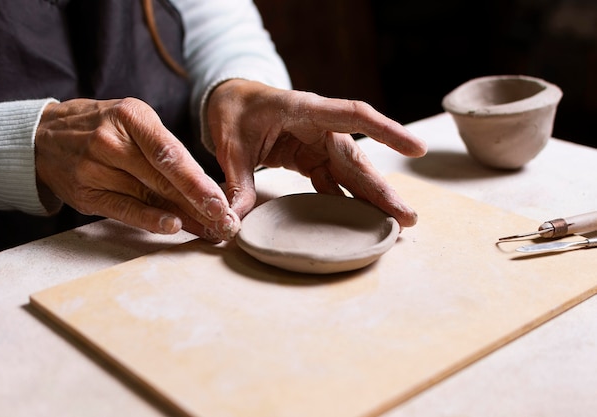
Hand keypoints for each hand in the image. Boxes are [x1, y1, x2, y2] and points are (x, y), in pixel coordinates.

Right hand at [35, 98, 239, 240]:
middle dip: (199, 203)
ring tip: (211, 230)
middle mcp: (111, 141)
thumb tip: (204, 186)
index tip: (221, 200)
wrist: (44, 136)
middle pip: (163, 178)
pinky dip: (149, 219)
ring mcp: (95, 168)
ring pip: (148, 196)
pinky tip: (173, 226)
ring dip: (184, 216)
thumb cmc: (102, 127)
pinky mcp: (86, 193)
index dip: (197, 181)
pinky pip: (123, 210)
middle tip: (226, 221)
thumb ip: (165, 149)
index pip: (170, 153)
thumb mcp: (133, 120)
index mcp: (131, 116)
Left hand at [207, 80, 427, 226]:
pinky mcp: (311, 158)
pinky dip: (347, 199)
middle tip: (407, 216)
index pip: (354, 115)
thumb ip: (237, 180)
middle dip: (382, 189)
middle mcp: (320, 127)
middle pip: (357, 158)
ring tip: (394, 222)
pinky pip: (334, 180)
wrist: (231, 101)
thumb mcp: (230, 145)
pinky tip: (361, 219)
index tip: (417, 149)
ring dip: (371, 198)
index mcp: (306, 110)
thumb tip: (234, 218)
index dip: (387, 132)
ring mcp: (318, 144)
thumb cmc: (234, 111)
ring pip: (351, 172)